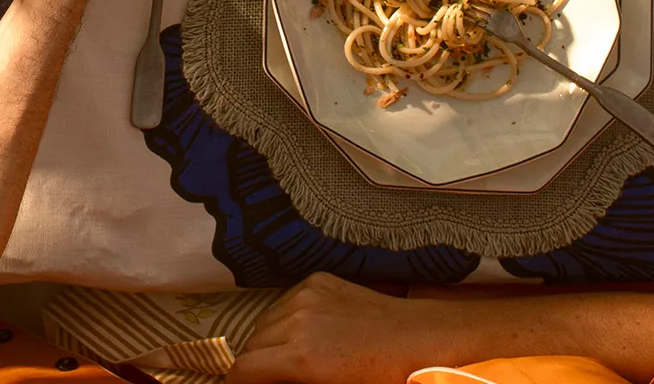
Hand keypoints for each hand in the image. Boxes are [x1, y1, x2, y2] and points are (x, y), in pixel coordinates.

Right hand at [227, 273, 458, 383]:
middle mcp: (296, 320)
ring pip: (265, 321)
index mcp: (303, 357)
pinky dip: (282, 321)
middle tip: (261, 380)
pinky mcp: (315, 280)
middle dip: (250, 365)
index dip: (233, 383)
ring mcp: (305, 295)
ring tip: (279, 361)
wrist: (420, 339)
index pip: (245, 369)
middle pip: (251, 343)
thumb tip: (275, 380)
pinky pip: (284, 303)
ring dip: (264, 342)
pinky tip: (300, 335)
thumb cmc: (385, 379)